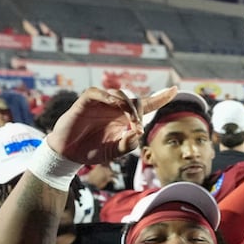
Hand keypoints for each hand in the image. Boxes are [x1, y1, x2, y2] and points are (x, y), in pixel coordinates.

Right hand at [46, 86, 175, 164]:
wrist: (68, 154)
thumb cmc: (91, 151)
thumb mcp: (114, 152)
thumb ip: (129, 144)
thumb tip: (139, 132)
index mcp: (123, 118)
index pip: (145, 104)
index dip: (160, 97)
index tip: (176, 89)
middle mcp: (114, 108)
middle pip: (135, 100)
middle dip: (140, 111)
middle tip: (138, 126)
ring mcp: (101, 103)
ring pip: (120, 94)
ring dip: (128, 106)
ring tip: (131, 121)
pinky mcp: (86, 101)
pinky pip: (98, 92)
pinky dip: (109, 97)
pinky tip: (116, 106)